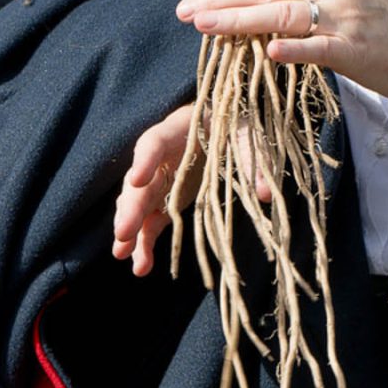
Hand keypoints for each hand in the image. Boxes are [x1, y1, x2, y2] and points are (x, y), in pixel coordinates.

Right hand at [112, 95, 288, 277]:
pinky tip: (140, 266)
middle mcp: (162, 156)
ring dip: (131, 230)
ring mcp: (161, 179)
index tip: (135, 180)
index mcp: (179, 129)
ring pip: (139, 205)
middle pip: (141, 181)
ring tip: (122, 254)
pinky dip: (145, 243)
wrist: (228, 121)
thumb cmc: (236, 123)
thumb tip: (265, 194)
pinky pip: (151, 222)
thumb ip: (256, 159)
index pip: (155, 142)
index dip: (144, 160)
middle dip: (131, 208)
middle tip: (123, 232)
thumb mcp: (250, 134)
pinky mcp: (167, 200)